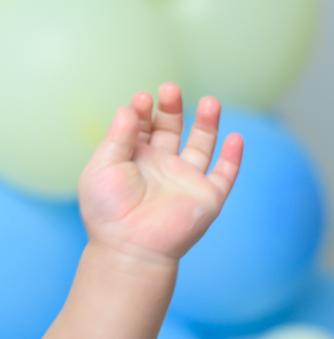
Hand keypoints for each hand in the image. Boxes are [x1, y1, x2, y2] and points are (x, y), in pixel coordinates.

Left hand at [77, 83, 242, 265]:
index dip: (143, 110)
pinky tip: (234, 137)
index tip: (141, 100)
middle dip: (171, 108)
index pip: (142, 126)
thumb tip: (131, 106)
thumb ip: (118, 136)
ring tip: (209, 101)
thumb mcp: (103, 167)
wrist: (128, 248)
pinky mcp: (206, 196)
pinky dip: (234, 156)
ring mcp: (184, 180)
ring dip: (207, 122)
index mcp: (133, 159)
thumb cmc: (108, 211)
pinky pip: (225, 174)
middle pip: (171, 128)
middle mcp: (160, 166)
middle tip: (169, 90)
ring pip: (201, 145)